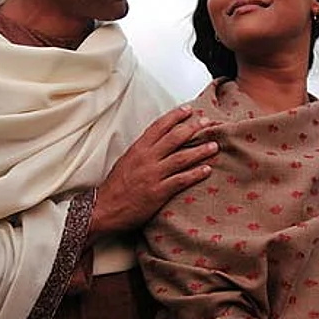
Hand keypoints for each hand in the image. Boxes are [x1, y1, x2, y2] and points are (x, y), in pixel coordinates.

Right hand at [88, 105, 218, 238]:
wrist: (104, 209)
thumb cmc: (115, 186)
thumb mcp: (126, 161)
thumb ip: (143, 150)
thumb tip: (159, 141)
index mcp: (138, 149)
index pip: (159, 126)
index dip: (175, 116)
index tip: (189, 109)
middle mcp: (146, 158)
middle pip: (174, 138)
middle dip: (193, 128)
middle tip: (208, 122)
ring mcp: (153, 175)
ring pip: (181, 158)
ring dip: (200, 151)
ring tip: (214, 146)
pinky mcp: (158, 192)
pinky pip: (181, 180)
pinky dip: (195, 174)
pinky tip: (207, 170)